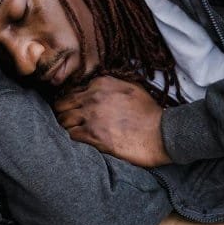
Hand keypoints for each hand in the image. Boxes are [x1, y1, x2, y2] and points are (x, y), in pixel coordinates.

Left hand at [52, 76, 171, 166]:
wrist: (161, 133)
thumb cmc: (149, 112)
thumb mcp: (131, 88)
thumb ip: (110, 85)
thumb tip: (95, 87)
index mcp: (101, 83)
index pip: (71, 91)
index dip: (70, 102)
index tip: (73, 109)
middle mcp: (93, 97)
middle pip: (62, 105)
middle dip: (63, 113)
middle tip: (69, 122)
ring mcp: (91, 116)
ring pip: (63, 121)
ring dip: (67, 127)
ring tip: (75, 132)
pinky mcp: (93, 135)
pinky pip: (71, 135)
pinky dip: (73, 138)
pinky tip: (81, 140)